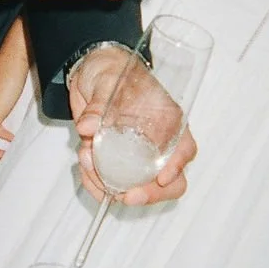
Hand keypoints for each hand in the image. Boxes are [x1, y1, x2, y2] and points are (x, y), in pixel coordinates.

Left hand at [68, 44, 196, 206]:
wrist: (91, 73)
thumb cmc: (111, 71)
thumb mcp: (106, 80)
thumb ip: (99, 104)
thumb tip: (88, 126)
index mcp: (166, 120)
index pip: (183, 149)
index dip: (176, 167)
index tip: (162, 179)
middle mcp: (157, 142)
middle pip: (170, 180)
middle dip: (149, 194)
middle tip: (126, 196)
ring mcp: (137, 155)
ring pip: (137, 187)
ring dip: (109, 184)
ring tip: (86, 160)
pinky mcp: (117, 161)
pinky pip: (113, 184)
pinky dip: (97, 184)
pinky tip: (84, 170)